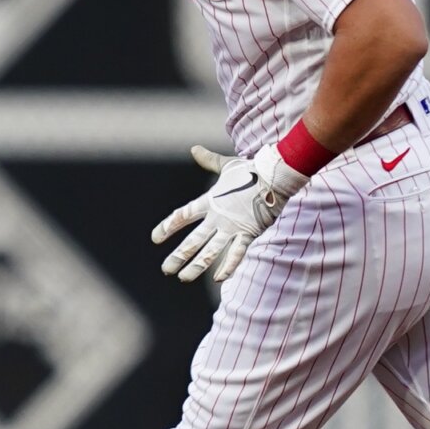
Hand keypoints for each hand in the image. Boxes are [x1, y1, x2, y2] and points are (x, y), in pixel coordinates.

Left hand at [151, 143, 308, 284]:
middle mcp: (218, 216)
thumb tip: (194, 149)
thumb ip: (208, 161)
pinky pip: (237, 253)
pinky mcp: (249, 232)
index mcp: (210, 201)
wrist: (274, 175)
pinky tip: (218, 279)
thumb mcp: (226, 165)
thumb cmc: (251, 170)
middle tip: (166, 269)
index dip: (167, 227)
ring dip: (196, 266)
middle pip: (193, 240)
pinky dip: (228, 266)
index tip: (155, 238)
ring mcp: (233, 226)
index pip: (182, 215)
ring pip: (211, 251)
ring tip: (183, 278)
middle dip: (178, 256)